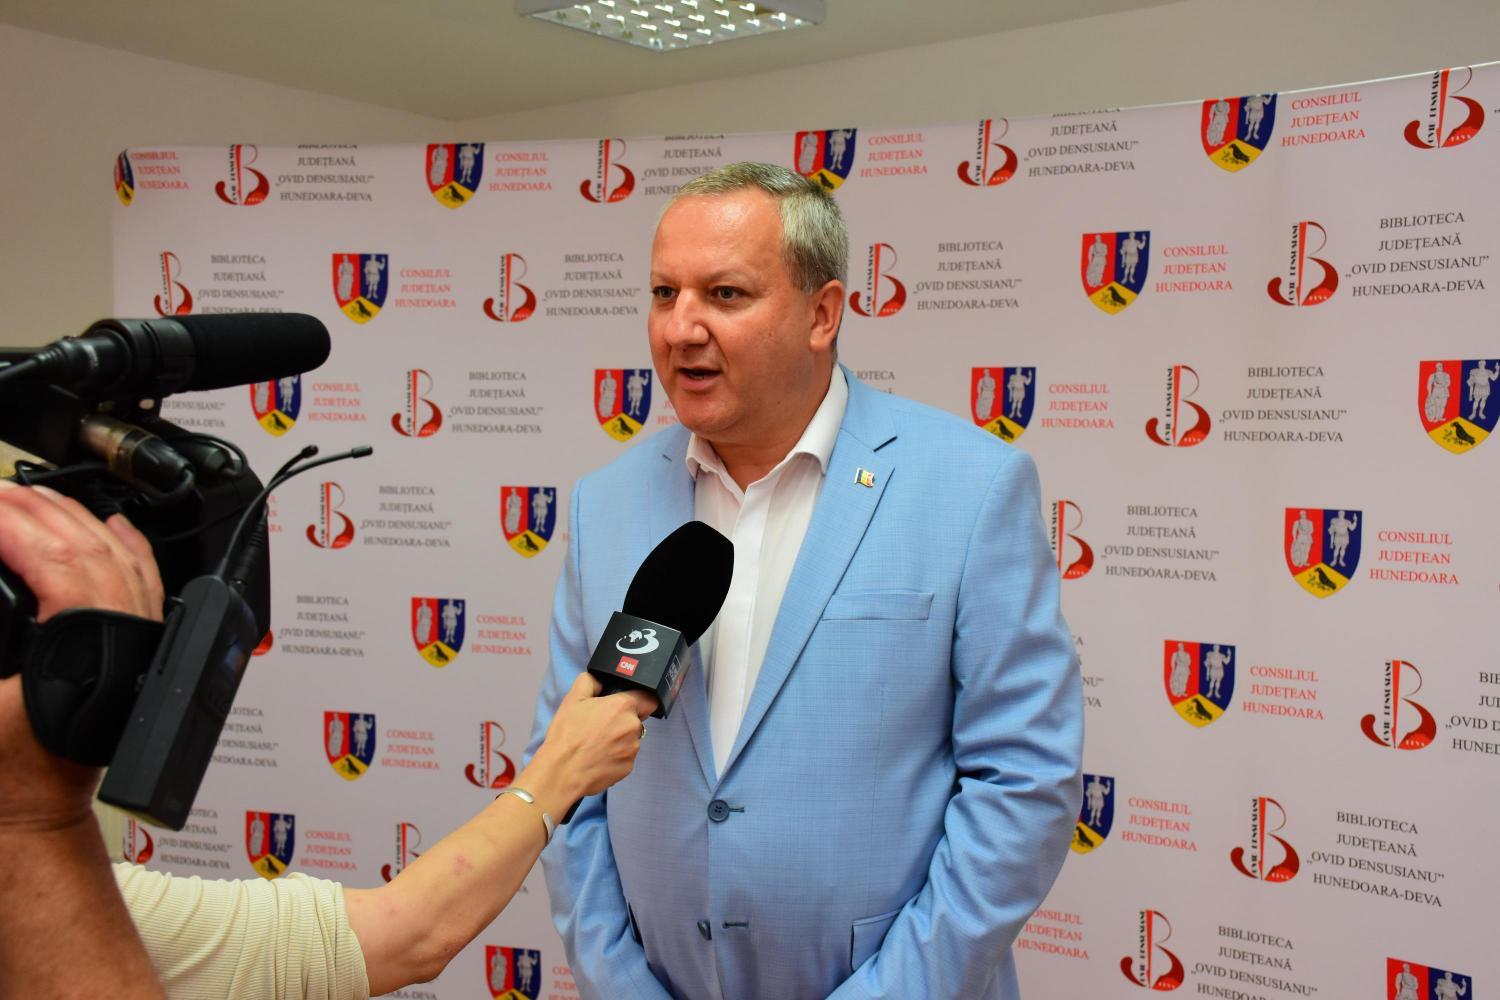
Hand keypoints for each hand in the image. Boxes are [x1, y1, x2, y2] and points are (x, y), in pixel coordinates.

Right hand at [0, 484, 164, 831]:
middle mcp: (130, 639)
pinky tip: (111, 525)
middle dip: (39, 511)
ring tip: (33, 498)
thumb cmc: (7, 776)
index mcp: (90, 646)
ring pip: (121, 559)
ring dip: (75, 520)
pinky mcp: (141, 653)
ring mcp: (141, 644)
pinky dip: (126, 547)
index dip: (12, 524)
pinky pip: (144, 584)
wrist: (36, 817)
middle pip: (91, 549)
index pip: (57, 559)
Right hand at [527, 673, 656, 805]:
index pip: (648, 698)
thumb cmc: (567, 737)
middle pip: (637, 719)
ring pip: (631, 739)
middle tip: (601, 726)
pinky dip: (615, 756)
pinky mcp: (628, 768)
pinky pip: (626, 757)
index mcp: (622, 707)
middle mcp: (632, 727)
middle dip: (622, 721)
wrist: (562, 772)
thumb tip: (600, 680)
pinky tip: (598, 757)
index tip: (626, 704)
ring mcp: (632, 749)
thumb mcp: (572, 700)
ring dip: (619, 740)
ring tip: (596, 744)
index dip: (638, 700)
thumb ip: (589, 681)